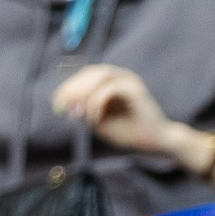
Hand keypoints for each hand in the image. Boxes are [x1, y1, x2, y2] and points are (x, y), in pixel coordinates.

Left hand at [51, 65, 192, 161]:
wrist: (157, 143)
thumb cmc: (131, 134)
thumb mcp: (101, 124)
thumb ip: (86, 113)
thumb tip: (68, 105)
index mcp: (113, 82)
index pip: (86, 76)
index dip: (70, 86)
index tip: (57, 102)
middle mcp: (121, 76)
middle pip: (91, 72)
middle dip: (74, 88)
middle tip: (64, 105)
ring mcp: (129, 80)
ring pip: (100, 76)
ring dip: (85, 93)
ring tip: (79, 113)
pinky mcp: (135, 89)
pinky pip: (110, 89)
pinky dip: (98, 102)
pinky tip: (95, 119)